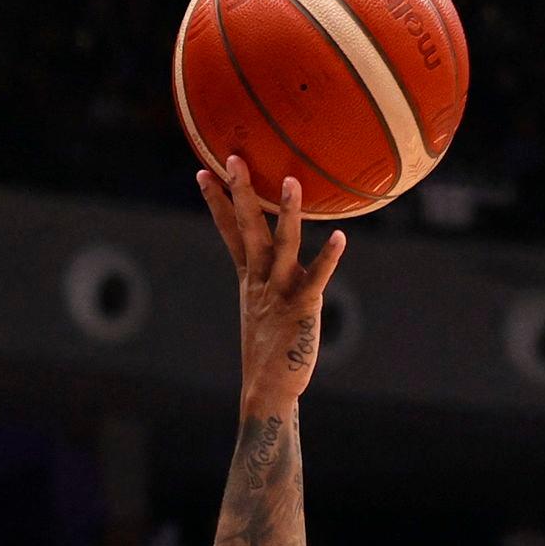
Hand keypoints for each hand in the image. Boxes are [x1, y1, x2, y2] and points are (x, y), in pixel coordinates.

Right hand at [198, 155, 343, 419]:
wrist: (268, 388)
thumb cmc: (270, 349)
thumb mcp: (262, 307)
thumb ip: (268, 280)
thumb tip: (276, 262)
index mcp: (249, 277)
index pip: (229, 232)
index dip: (217, 202)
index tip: (203, 172)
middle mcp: (261, 279)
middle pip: (248, 228)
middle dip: (240, 192)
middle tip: (232, 158)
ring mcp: (280, 291)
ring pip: (282, 245)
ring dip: (287, 212)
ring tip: (292, 181)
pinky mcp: (302, 307)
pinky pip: (317, 277)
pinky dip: (327, 258)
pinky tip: (340, 237)